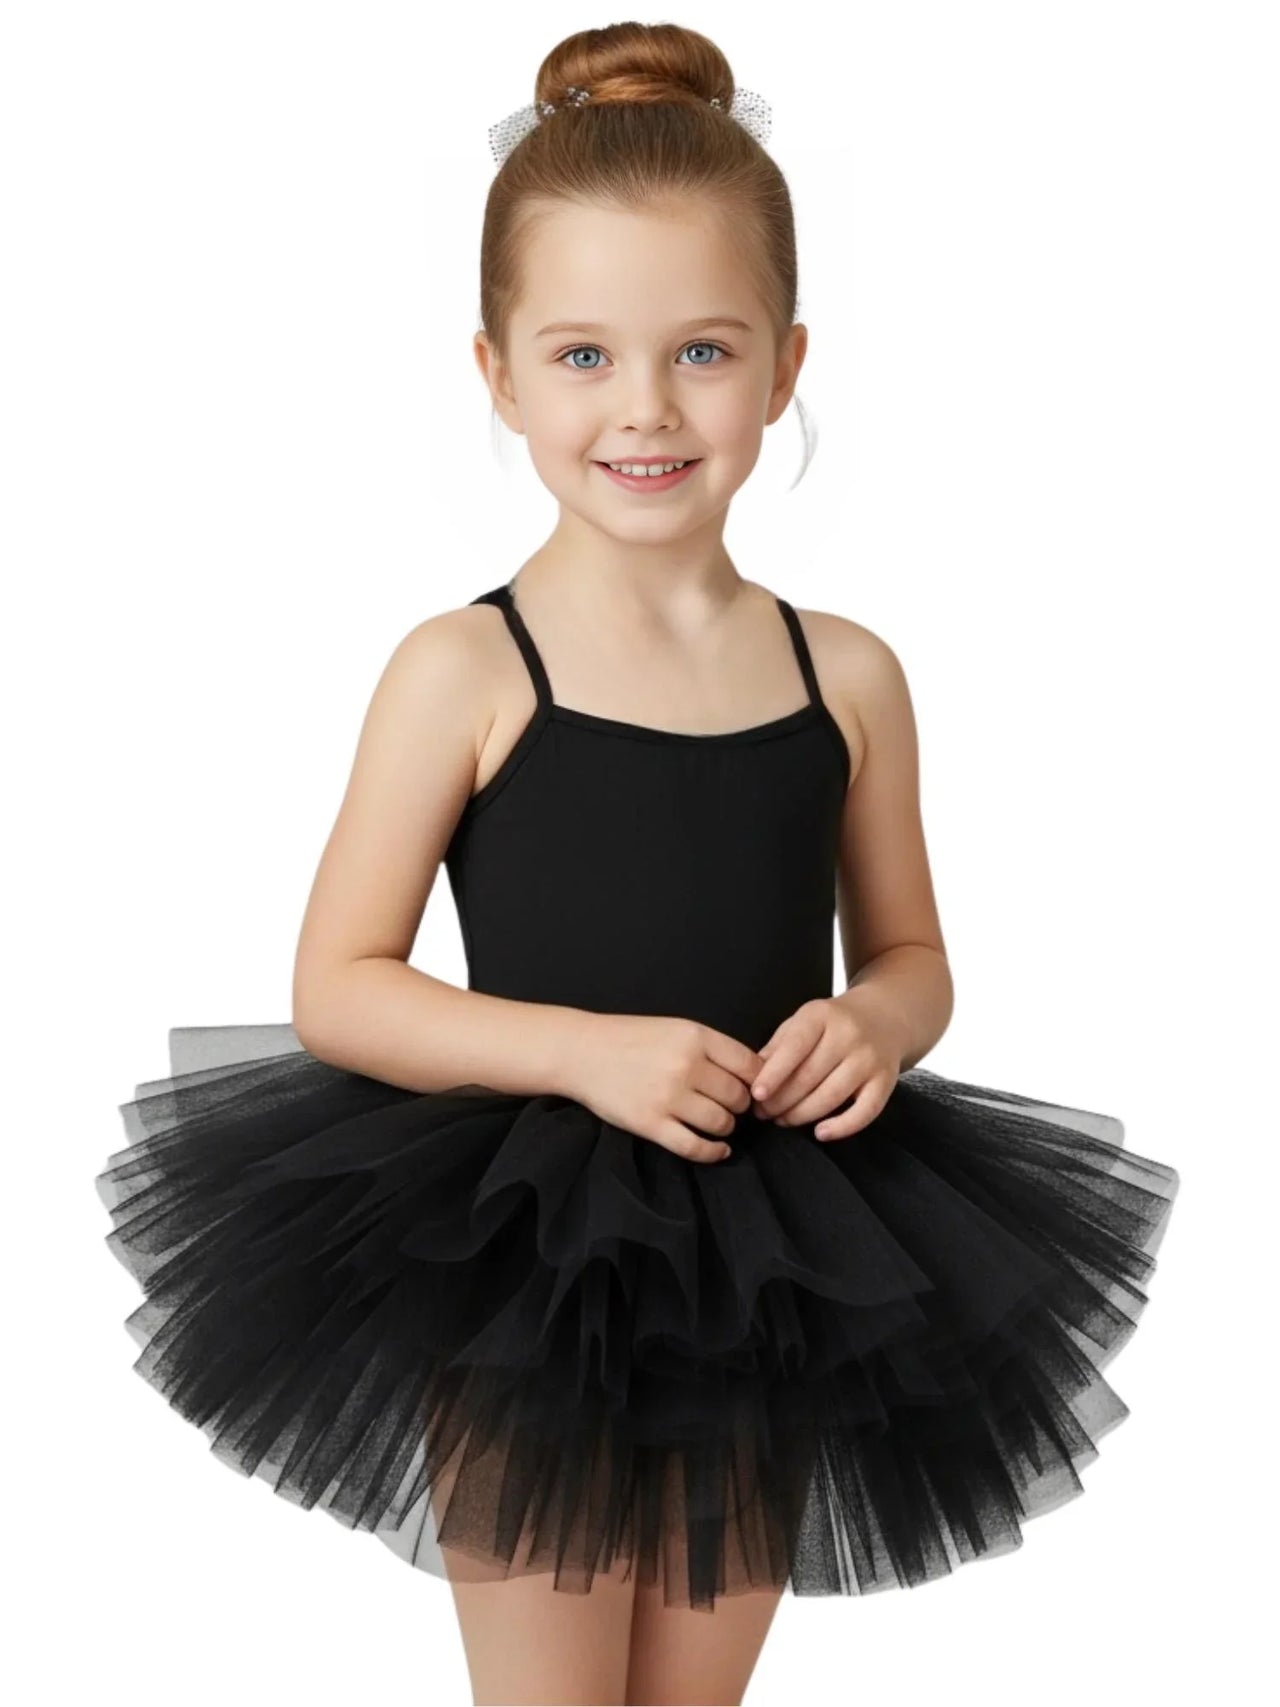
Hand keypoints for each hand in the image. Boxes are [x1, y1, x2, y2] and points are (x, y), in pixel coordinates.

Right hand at [567, 1012, 762, 1163]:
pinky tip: (719, 1149)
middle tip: (731, 1106)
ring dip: (726, 1127)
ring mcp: (668, 1097)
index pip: (749, 1065)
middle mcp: (686, 1065)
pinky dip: (714, 1152)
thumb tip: (752, 1074)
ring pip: (721, 1123)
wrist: (581, 1052)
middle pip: (738, 1097)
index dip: (757, 1080)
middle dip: (740, 1105)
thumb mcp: (675, 1028)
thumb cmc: (630, 1039)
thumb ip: (711, 1048)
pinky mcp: (651, 1124)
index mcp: (695, 1036)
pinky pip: (695, 1147)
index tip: (752, 1088)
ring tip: (717, 1122)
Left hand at [749, 991, 905, 1140]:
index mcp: (821, 1015)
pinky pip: (866, 1111)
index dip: (773, 1074)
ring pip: (831, 1096)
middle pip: (809, 1076)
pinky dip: (842, 1127)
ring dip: (802, 1115)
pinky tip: (821, 1133)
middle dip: (781, 1100)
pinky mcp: (886, 1081)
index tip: (756, 1095)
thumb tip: (753, 1075)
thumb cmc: (832, 1023)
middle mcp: (848, 1035)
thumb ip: (779, 1045)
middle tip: (763, 1114)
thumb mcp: (803, 1021)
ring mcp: (869, 1058)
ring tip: (782, 1121)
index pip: (794, 1047)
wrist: (885, 1016)